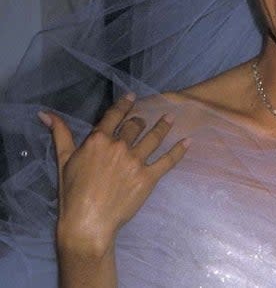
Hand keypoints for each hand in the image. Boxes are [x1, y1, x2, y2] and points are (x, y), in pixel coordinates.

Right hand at [39, 94, 188, 256]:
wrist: (88, 222)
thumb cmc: (72, 193)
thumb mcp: (63, 160)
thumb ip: (60, 134)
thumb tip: (45, 113)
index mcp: (98, 140)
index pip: (114, 116)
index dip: (124, 105)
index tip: (132, 96)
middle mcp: (120, 146)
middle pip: (134, 127)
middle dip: (139, 122)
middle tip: (144, 120)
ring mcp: (136, 161)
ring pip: (154, 138)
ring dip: (163, 126)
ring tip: (171, 118)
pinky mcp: (149, 177)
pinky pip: (168, 160)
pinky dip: (179, 150)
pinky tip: (188, 141)